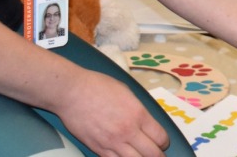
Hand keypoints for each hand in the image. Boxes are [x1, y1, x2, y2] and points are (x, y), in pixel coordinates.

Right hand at [53, 71, 168, 155]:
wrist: (72, 93)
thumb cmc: (99, 87)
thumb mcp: (127, 92)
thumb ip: (138, 110)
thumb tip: (145, 121)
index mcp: (138, 114)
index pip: (160, 137)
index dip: (164, 142)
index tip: (162, 143)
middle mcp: (127, 131)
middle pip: (151, 154)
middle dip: (158, 156)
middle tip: (157, 155)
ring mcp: (112, 143)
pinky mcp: (97, 149)